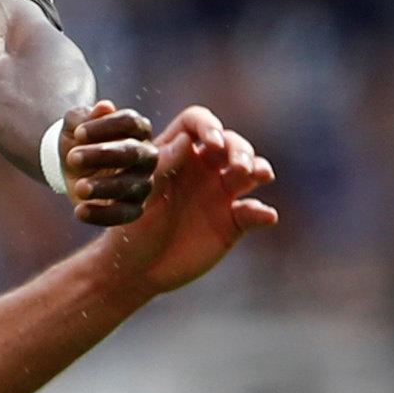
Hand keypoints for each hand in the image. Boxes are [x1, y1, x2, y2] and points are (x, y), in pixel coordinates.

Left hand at [60, 99, 156, 226]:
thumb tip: (104, 107)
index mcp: (136, 129)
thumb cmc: (78, 139)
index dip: (105, 126)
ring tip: (78, 187)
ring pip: (130, 186)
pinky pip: (124, 215)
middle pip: (133, 152)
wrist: (70, 164)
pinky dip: (102, 215)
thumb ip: (86, 116)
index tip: (77, 133)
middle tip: (72, 158)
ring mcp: (143, 182)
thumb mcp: (75, 124)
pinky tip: (79, 211)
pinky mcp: (134, 207)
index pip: (130, 122)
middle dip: (102, 155)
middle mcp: (146, 155)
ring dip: (103, 187)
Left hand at [100, 105, 276, 296]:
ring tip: (258, 176)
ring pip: (249, 170)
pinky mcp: (234, 222)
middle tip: (237, 167)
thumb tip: (186, 140)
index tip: (212, 142)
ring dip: (257, 168)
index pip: (196, 123)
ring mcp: (220, 194)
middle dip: (239, 149)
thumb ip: (162, 167)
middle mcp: (201, 168)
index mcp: (174, 153)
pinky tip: (263, 215)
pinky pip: (255, 212)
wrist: (137, 269)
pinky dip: (263, 212)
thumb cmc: (130, 227)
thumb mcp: (140, 195)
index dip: (208, 125)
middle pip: (231, 142)